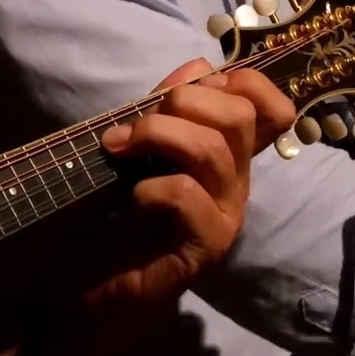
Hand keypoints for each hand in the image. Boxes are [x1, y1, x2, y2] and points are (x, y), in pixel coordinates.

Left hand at [89, 58, 293, 303]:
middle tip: (132, 127)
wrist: (85, 290)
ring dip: (157, 137)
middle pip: (240, 117)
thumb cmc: (107, 222)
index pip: (269, 106)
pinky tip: (130, 199)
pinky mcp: (204, 247)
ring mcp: (224, 217)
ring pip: (215, 151)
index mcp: (225, 157)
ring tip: (116, 150)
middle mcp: (234, 184)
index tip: (177, 92)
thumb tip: (198, 65)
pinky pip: (190, 196)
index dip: (238, 83)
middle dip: (182, 104)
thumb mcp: (132, 151)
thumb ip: (165, 111)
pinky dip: (153, 187)